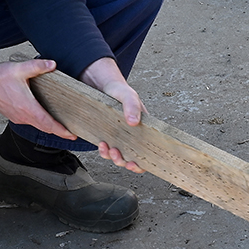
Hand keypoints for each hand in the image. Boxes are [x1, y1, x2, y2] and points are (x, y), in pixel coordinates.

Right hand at [0, 57, 75, 139]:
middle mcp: (23, 116)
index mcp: (27, 108)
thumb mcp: (21, 69)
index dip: (61, 131)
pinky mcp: (13, 115)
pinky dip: (40, 122)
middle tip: (71, 134)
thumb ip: (38, 66)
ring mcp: (17, 117)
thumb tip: (52, 65)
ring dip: (48, 127)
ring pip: (37, 125)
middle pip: (45, 128)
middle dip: (59, 132)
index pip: (48, 124)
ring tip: (60, 126)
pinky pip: (30, 122)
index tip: (72, 135)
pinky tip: (43, 116)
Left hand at [82, 57, 144, 172]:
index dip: (142, 164)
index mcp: (143, 128)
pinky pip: (107, 150)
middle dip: (124, 162)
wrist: (100, 85)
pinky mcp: (107, 136)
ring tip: (108, 149)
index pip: (148, 152)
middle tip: (117, 154)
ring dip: (113, 157)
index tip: (134, 164)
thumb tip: (134, 122)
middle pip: (132, 159)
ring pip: (119, 156)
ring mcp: (119, 137)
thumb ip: (132, 105)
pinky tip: (101, 144)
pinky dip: (104, 151)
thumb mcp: (127, 94)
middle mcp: (132, 135)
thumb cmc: (118, 90)